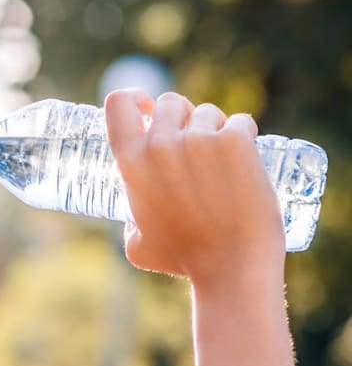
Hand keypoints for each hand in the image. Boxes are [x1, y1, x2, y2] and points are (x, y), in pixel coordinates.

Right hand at [104, 89, 284, 284]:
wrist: (231, 267)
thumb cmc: (184, 260)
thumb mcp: (137, 244)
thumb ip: (131, 222)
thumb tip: (135, 220)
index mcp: (131, 163)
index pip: (118, 103)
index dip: (133, 98)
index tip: (146, 107)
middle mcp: (161, 144)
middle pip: (169, 102)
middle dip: (182, 117)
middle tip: (196, 143)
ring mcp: (199, 140)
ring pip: (207, 112)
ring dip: (215, 128)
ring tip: (223, 162)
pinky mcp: (236, 141)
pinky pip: (240, 121)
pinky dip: (245, 135)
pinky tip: (247, 158)